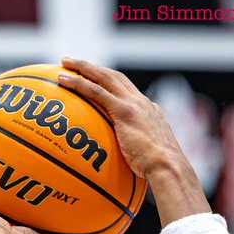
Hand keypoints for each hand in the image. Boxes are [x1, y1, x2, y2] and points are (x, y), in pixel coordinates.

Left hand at [58, 58, 184, 180]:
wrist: (168, 167)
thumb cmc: (160, 171)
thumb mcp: (150, 157)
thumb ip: (138, 153)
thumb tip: (130, 167)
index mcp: (149, 111)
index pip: (127, 90)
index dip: (110, 81)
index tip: (96, 78)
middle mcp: (141, 103)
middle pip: (114, 77)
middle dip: (94, 67)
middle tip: (74, 62)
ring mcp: (133, 104)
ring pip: (104, 77)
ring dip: (83, 67)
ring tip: (65, 62)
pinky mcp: (124, 111)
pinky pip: (97, 92)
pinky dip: (79, 83)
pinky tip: (64, 80)